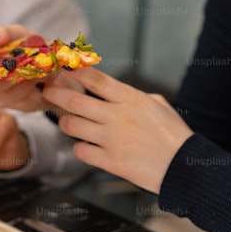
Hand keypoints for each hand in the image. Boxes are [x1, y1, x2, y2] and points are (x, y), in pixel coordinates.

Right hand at [0, 24, 55, 111]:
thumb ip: (8, 33)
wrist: (61, 67)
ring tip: (37, 71)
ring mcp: (7, 98)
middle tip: (25, 67)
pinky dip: (36, 89)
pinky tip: (41, 83)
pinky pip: (27, 100)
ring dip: (26, 81)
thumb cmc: (37, 47)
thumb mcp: (24, 34)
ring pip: (11, 93)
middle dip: (9, 75)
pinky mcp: (23, 107)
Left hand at [43, 67, 193, 194]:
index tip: (61, 63)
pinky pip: (81, 151)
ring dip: (65, 122)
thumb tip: (114, 91)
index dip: (74, 70)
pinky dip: (80, 147)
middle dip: (55, 93)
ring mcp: (112, 140)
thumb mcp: (158, 104)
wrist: (184, 168)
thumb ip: (133, 96)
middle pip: (74, 101)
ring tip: (68, 121)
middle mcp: (118, 116)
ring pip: (72, 126)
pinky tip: (85, 146)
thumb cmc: (173, 134)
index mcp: (131, 99)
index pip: (95, 79)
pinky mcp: (111, 162)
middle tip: (46, 89)